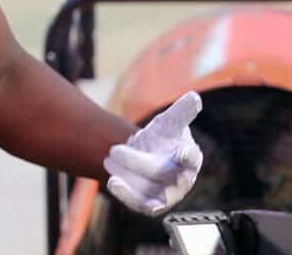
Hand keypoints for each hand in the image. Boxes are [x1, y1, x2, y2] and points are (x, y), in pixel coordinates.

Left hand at [104, 91, 203, 216]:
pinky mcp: (151, 205)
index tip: (183, 152)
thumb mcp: (168, 124)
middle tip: (114, 148)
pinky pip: (139, 204)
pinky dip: (126, 195)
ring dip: (129, 177)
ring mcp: (168, 195)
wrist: (144, 156)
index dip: (188, 156)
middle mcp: (182, 180)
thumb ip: (180, 112)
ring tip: (109, 160)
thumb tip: (194, 97)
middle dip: (138, 162)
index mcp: (190, 158)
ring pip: (149, 189)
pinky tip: (112, 182)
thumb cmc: (162, 139)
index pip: (191, 159)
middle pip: (161, 173)